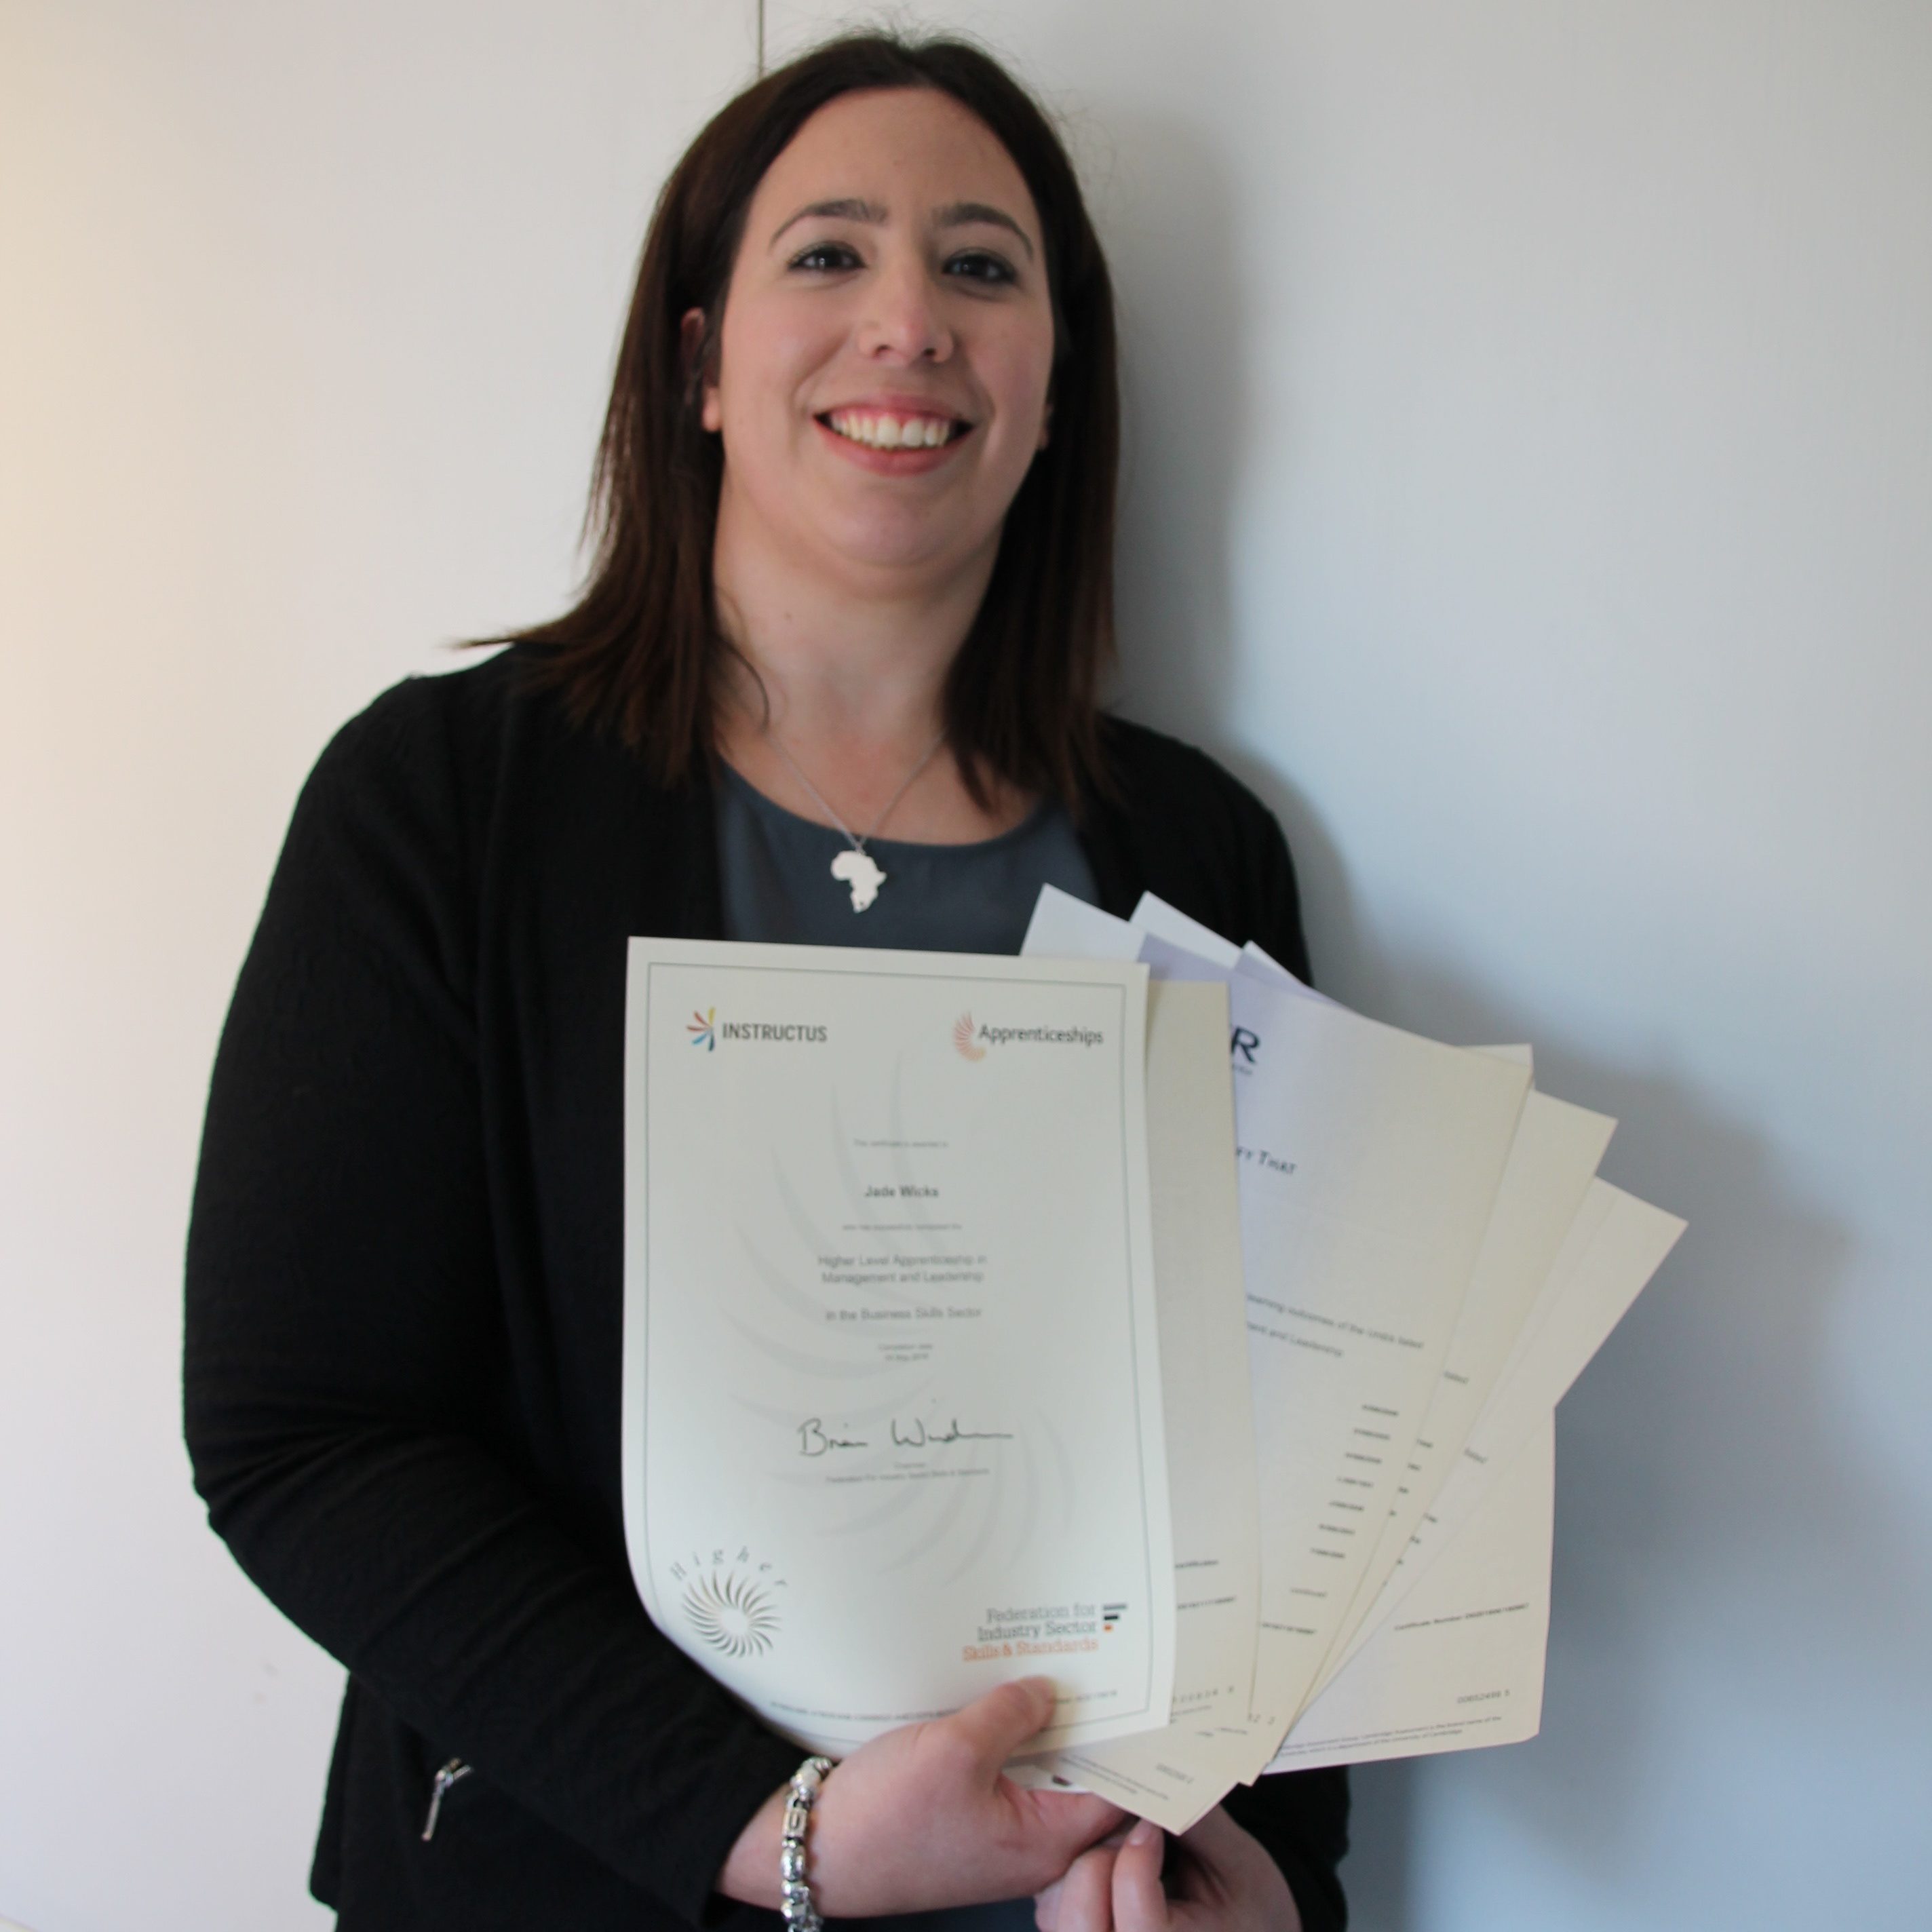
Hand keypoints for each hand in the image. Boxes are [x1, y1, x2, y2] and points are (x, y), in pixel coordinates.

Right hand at [718, 1678, 1124, 1914]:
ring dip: (1039, 1725)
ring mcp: (993, 1833)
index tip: (1143, 1692)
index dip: (1130, 1740)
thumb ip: (1011, 1715)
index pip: (1114, 1791)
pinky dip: (1005, 1736)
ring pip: (1037, 1770)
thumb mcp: (953, 1751)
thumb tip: (1047, 1691)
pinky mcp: (962, 1820)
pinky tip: (997, 1696)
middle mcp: (1027, 1846)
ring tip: (1049, 1666)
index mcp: (1043, 1842)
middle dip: (1084, 1721)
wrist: (812, 1850)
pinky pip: (1001, 1772)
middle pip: (1076, 1776)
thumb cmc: (883, 1821)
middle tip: (1096, 1661)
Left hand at [1033, 1807, 1301, 1931]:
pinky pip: (1052, 1913)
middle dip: (1099, 1860)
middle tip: (1128, 1836)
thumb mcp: (1238, 1863)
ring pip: (1058, 1914)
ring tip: (1115, 1849)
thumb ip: (1198, 1822)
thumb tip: (1159, 1769)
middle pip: (1083, 1915)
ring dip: (1080, 1869)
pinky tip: (1101, 1863)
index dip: (1138, 1856)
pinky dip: (1067, 1881)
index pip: (1136, 1911)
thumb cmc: (1249, 1905)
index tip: (1152, 1826)